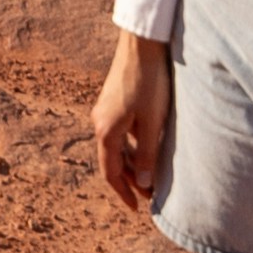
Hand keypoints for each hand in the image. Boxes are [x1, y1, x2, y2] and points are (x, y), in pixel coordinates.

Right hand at [92, 29, 172, 214]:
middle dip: (130, 181)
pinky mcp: (113, 100)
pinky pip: (119, 132)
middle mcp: (100, 122)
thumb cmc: (149, 82)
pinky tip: (147, 146)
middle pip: (112, 161)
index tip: (137, 209)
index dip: (124, 193)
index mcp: (106, 131)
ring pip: (116, 146)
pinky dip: (132, 146)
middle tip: (150, 196)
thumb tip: (144, 184)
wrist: (142, 43)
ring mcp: (105, 110)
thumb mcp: (153, 122)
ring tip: (151, 176)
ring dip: (132, 163)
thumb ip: (148, 154)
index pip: (111, 172)